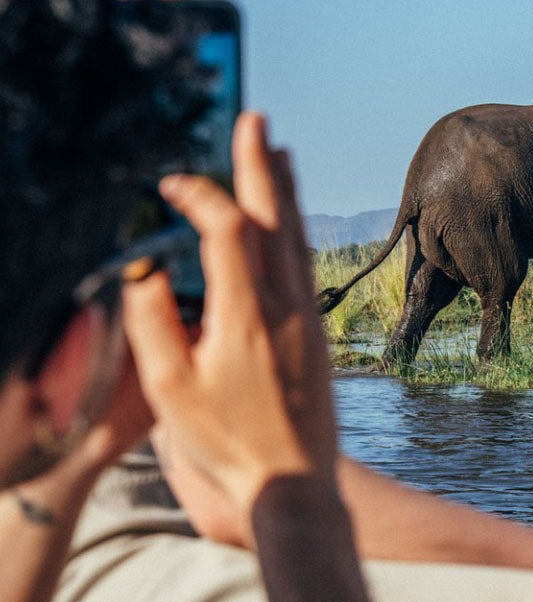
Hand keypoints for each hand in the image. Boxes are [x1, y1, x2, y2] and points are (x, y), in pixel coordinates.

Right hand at [123, 112, 337, 546]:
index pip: (226, 230)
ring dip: (286, 189)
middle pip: (274, 216)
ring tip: (280, 151)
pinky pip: (307, 260)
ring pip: (299, 234)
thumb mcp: (170, 392)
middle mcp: (285, 305)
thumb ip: (153, 325)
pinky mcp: (318, 329)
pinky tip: (292, 219)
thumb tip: (146, 271)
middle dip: (260, 164)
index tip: (172, 183)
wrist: (293, 481)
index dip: (199, 197)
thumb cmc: (227, 443)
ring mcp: (308, 315)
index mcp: (245, 315)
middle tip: (255, 119)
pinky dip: (297, 225)